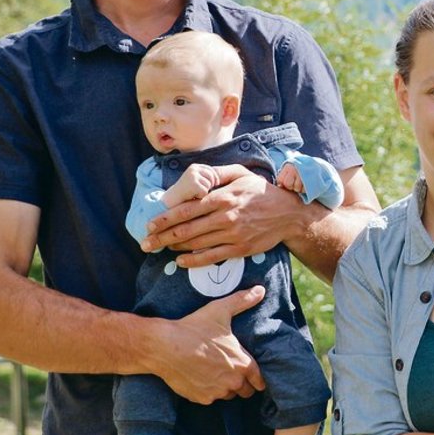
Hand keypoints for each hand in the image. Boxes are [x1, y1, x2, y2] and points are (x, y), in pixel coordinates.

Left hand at [143, 166, 304, 266]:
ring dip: (174, 248)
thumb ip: (217, 174)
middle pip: (186, 229)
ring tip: (159, 249)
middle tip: (145, 243)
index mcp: (222, 197)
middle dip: (162, 237)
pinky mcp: (239, 249)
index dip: (165, 219)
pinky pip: (212, 257)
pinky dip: (193, 261)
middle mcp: (225, 216)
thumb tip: (196, 177)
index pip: (186, 209)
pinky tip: (180, 261)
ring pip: (196, 243)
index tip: (149, 225)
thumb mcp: (241, 173)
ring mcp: (232, 234)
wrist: (288, 214)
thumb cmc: (261, 191)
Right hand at [148, 286, 266, 402]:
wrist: (164, 347)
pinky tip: (201, 377)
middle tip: (233, 371)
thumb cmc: (194, 328)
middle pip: (245, 391)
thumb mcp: (220, 311)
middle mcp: (232, 382)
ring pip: (228, 395)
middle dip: (242, 383)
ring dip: (226, 387)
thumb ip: (242, 301)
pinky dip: (208, 391)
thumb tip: (260, 290)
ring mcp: (216, 393)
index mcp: (241, 363)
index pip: (260, 381)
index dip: (258, 378)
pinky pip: (210, 398)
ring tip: (216, 372)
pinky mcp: (200, 398)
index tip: (253, 374)